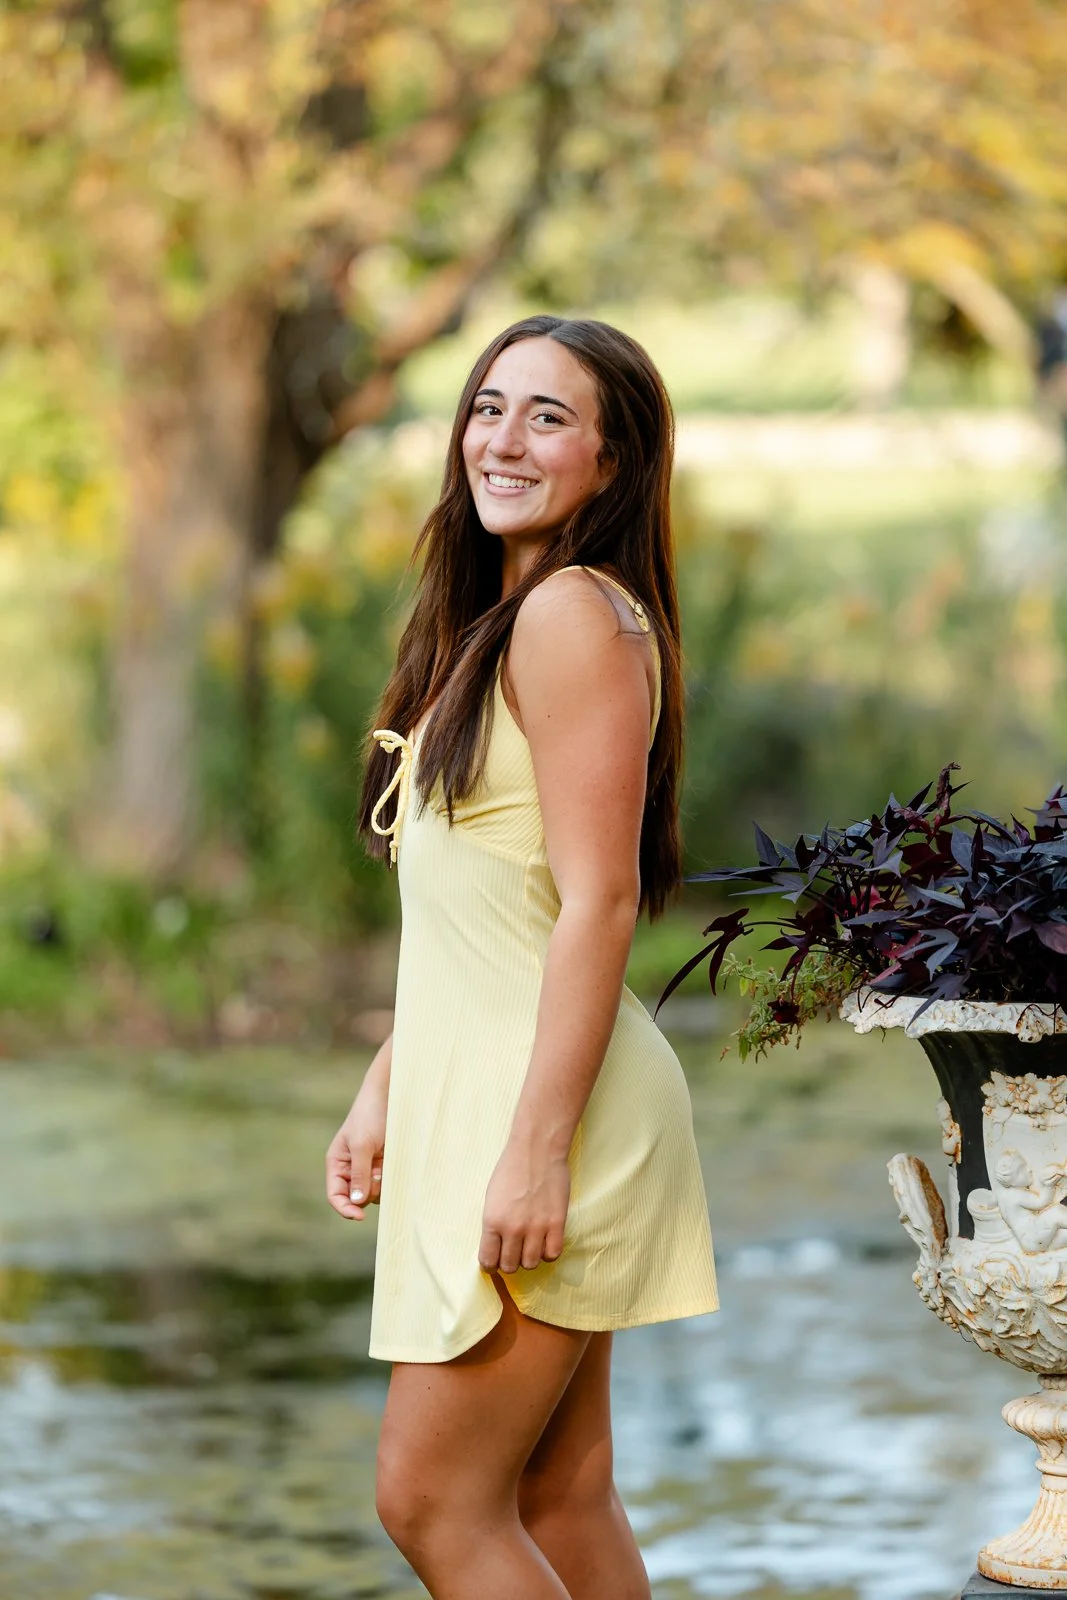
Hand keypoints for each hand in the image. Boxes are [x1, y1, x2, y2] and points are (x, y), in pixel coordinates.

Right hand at [326, 1080, 386, 1221]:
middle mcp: (351, 1169)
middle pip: (356, 1198)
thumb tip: (357, 1203)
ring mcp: (368, 1168)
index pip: (335, 1195)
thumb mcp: (362, 1145)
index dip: (345, 1209)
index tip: (360, 1217)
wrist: (390, 1097)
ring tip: (384, 1163)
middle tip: (377, 1172)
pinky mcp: (384, 1165)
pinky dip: (390, 1178)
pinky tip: (392, 1162)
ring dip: (381, 1184)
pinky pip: (386, 1183)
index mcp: (337, 1164)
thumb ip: (359, 1174)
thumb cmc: (370, 1116)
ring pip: (374, 1193)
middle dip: (368, 1191)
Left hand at [479, 1138, 569, 1273]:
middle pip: (510, 1266)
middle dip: (509, 1262)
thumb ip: (493, 1224)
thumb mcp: (491, 1198)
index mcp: (492, 1221)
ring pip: (531, 1264)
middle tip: (513, 1252)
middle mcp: (513, 1229)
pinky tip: (545, 1242)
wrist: (536, 1150)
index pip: (488, 1261)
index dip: (490, 1265)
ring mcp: (536, 1227)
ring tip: (529, 1246)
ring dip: (529, 1259)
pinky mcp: (557, 1223)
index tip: (494, 1261)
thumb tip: (495, 1247)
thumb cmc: (511, 1169)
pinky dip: (548, 1253)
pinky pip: (553, 1254)